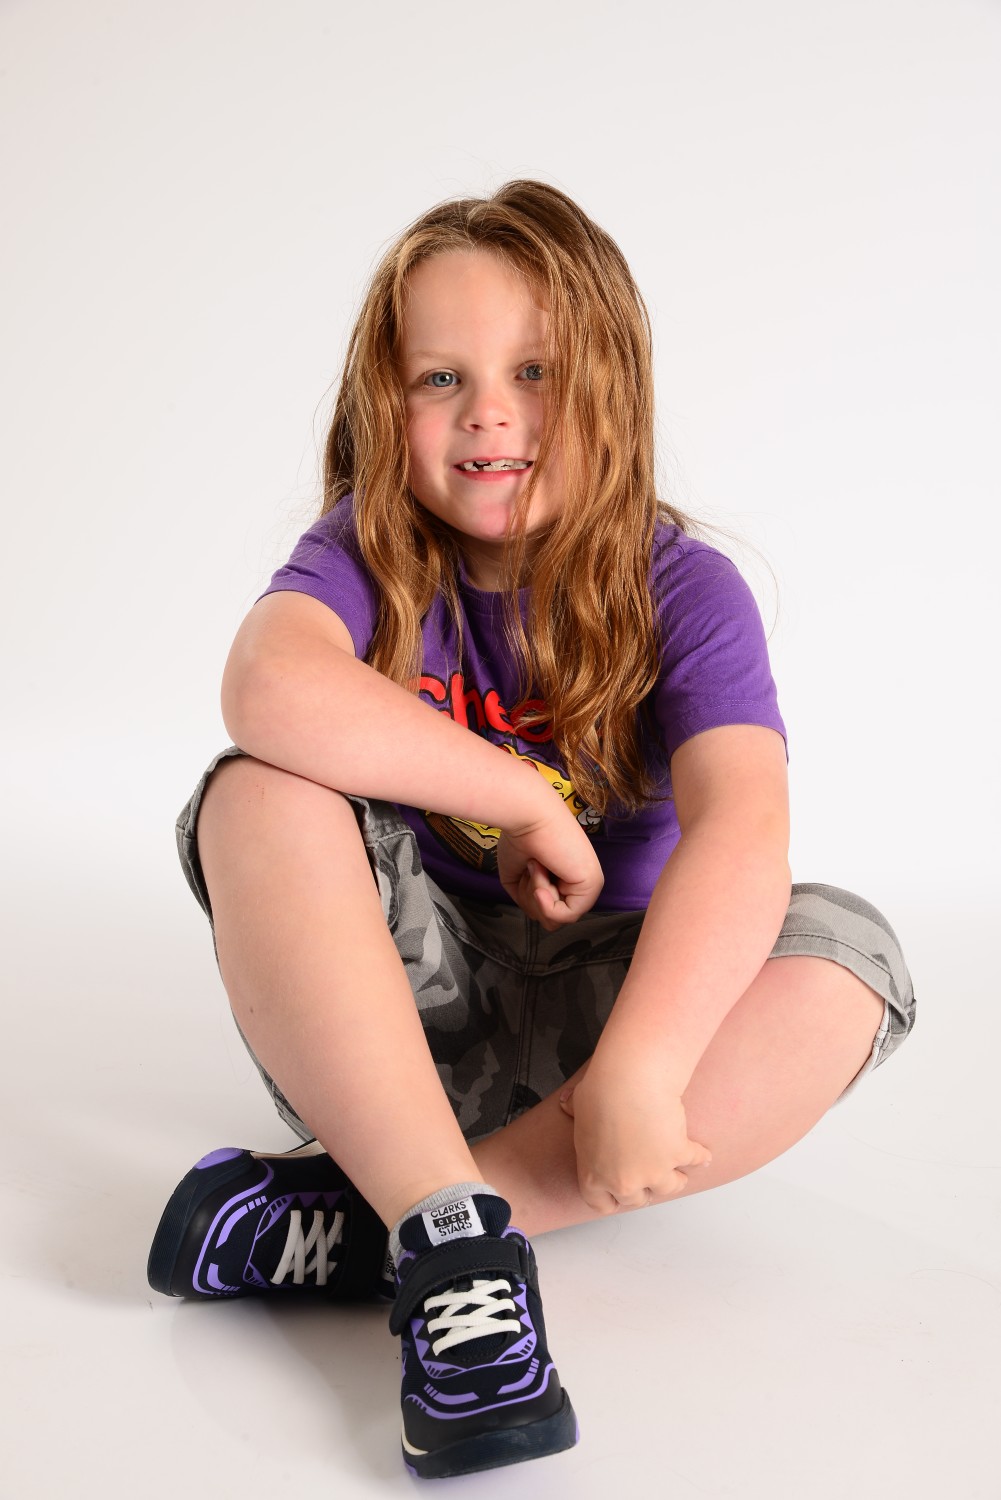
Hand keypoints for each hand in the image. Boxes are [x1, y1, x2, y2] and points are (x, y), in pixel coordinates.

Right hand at [496, 797, 603, 930]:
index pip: (549, 911)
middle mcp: (582, 882)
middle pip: (552, 919)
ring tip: (537, 866)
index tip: (526, 868)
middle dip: (532, 899)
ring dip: (537, 895)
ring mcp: (590, 884)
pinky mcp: (592, 884)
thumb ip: (534, 904)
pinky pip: (564, 915)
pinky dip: (544, 899)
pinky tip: (541, 874)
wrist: (525, 815)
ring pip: (557, 919)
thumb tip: (544, 916)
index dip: (529, 898)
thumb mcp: (520, 882)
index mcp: (568, 879)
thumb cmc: (519, 839)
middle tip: (531, 867)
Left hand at [558, 1057, 712, 1212]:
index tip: (621, 1196)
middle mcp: (623, 1181)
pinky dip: (699, 1156)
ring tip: (679, 1173)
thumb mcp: (577, 1105)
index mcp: (594, 1174)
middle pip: (637, 1199)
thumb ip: (573, 1111)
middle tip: (650, 1179)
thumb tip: (565, 1104)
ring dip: (675, 1179)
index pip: (601, 1204)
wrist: (628, 1082)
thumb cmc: (601, 1091)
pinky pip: (693, 1160)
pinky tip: (703, 1155)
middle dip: (645, 1189)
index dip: (613, 1200)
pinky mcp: (677, 1155)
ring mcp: (653, 1172)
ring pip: (669, 1187)